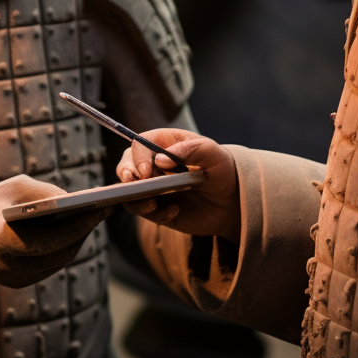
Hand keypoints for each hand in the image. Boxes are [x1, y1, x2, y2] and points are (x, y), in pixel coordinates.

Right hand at [0, 175, 105, 288]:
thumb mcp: (11, 188)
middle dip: (84, 229)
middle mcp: (8, 267)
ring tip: (99, 215)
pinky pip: (53, 263)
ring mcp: (15, 279)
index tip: (98, 207)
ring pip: (59, 259)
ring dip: (80, 237)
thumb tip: (75, 201)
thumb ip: (41, 192)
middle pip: (57, 251)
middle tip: (106, 208)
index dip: (74, 226)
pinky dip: (68, 244)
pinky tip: (82, 227)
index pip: (43, 240)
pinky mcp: (21, 282)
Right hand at [117, 128, 239, 240]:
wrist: (232, 201)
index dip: (138, 157)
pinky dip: (155, 213)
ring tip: (152, 204)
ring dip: (134, 197)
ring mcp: (153, 187)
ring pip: (127, 190)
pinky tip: (175, 211)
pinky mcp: (156, 208)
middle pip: (126, 164)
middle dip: (125, 173)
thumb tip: (160, 159)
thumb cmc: (222, 170)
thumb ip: (189, 150)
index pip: (139, 144)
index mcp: (165, 144)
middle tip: (135, 183)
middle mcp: (153, 164)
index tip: (147, 171)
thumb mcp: (212, 153)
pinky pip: (143, 211)